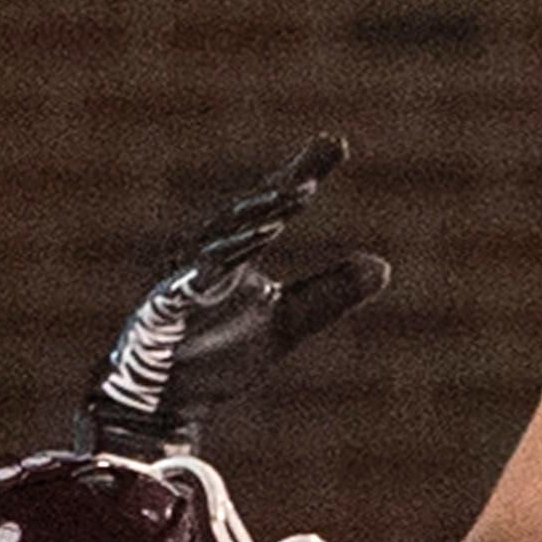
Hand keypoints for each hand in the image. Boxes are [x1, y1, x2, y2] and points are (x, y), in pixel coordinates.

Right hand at [83, 134, 390, 455]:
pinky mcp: (158, 316)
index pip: (274, 205)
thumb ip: (331, 293)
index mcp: (237, 249)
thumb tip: (383, 266)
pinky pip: (176, 295)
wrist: (166, 397)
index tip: (334, 144)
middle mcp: (206, 255)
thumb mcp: (289, 322)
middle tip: (308, 179)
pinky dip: (192, 282)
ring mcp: (180, 283)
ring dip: (241, 233)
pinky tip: (212, 272)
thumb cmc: (220, 350)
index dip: (302, 175)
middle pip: (243, 217)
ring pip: (212, 251)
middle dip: (274, 196)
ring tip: (276, 216)